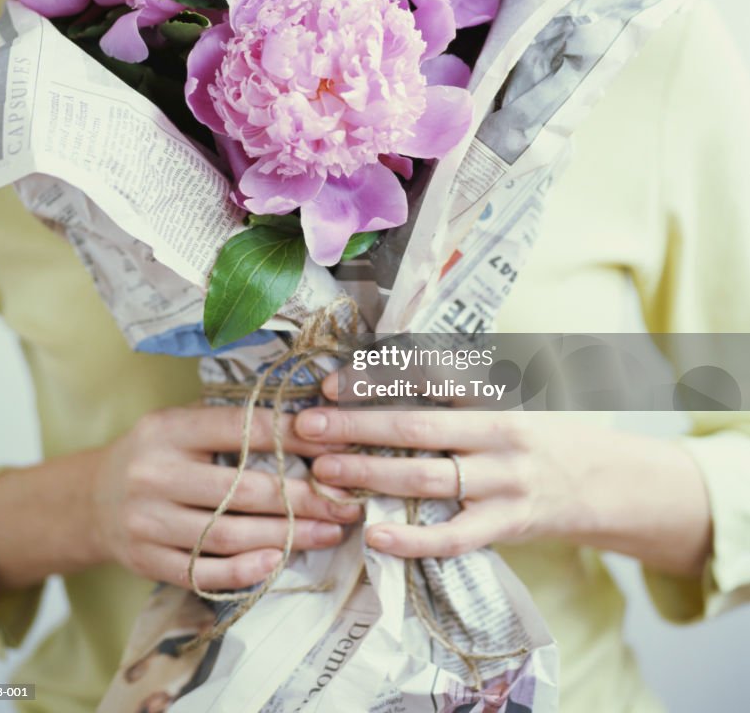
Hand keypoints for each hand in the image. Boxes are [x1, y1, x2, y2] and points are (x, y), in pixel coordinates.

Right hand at [91, 404, 361, 592]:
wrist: (91, 500)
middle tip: (346, 501)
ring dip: (288, 536)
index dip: (293, 436)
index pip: (241, 429)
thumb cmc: (157, 454)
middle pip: (244, 489)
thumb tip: (309, 422)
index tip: (337, 445)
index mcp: (169, 430)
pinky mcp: (148, 562)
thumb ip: (231, 423)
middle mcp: (156, 474)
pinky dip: (245, 570)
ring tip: (330, 532)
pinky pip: (204, 572)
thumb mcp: (181, 423)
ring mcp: (149, 522)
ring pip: (231, 534)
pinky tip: (278, 560)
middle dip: (305, 496)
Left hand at [294, 375, 711, 575]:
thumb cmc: (547, 436)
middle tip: (307, 426)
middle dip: (357, 427)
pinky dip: (412, 539)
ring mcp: (504, 485)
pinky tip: (374, 536)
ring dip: (370, 476)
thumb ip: (457, 396)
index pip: (427, 383)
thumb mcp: (509, 402)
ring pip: (428, 482)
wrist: (610, 482)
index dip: (377, 382)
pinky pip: (454, 538)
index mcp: (495, 399)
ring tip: (324, 472)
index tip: (331, 384)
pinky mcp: (508, 528)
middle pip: (417, 430)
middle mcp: (498, 437)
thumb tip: (385, 378)